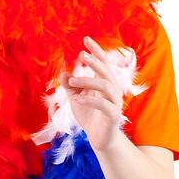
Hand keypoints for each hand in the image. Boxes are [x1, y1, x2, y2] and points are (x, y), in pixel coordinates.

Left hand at [68, 36, 132, 152]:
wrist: (99, 139)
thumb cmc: (89, 116)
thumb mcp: (76, 99)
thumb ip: (70, 87)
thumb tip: (63, 73)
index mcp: (105, 83)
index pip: (103, 63)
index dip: (96, 51)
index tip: (86, 39)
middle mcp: (112, 90)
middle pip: (106, 71)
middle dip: (95, 62)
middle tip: (81, 55)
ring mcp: (114, 103)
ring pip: (106, 86)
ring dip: (88, 81)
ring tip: (73, 82)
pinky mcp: (113, 116)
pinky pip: (105, 105)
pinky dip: (91, 100)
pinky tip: (78, 99)